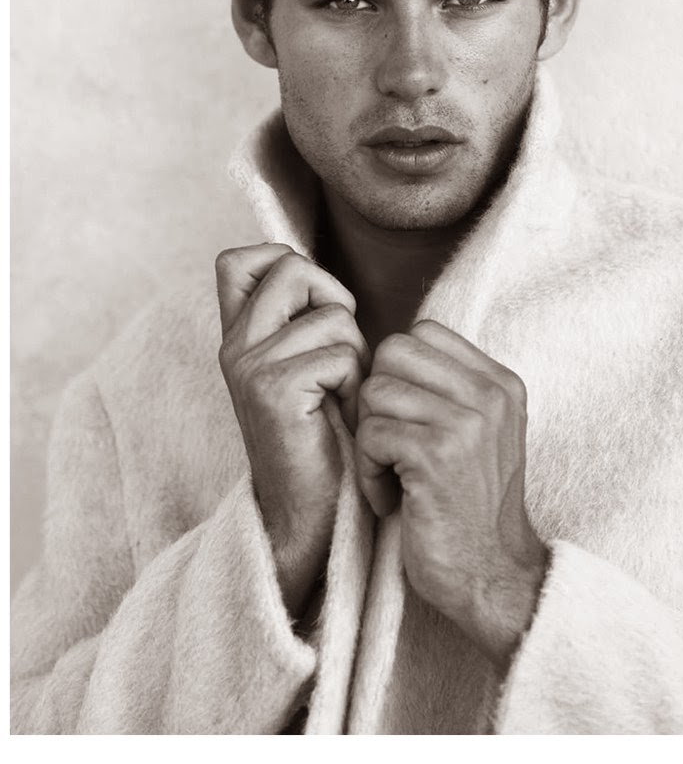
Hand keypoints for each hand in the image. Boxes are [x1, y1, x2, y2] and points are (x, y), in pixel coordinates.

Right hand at [215, 243, 369, 618]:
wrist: (306, 515)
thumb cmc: (321, 437)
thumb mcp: (302, 367)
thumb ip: (297, 320)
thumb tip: (317, 273)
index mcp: (237, 336)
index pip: (238, 259)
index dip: (283, 261)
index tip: (312, 305)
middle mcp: (234, 345)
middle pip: (293, 268)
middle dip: (334, 301)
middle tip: (339, 353)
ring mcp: (248, 366)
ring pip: (331, 316)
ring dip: (355, 354)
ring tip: (341, 395)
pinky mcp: (272, 392)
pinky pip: (339, 356)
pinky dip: (356, 385)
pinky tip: (345, 416)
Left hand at [355, 320, 547, 671]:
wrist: (491, 576)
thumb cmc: (468, 505)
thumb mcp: (477, 434)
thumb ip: (447, 387)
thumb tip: (387, 351)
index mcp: (500, 383)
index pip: (423, 332)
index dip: (397, 371)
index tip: (404, 417)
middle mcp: (489, 394)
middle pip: (393, 351)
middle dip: (376, 397)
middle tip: (388, 443)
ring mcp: (466, 422)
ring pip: (375, 392)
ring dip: (369, 439)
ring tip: (391, 475)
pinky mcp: (437, 455)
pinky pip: (371, 433)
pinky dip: (368, 470)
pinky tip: (390, 498)